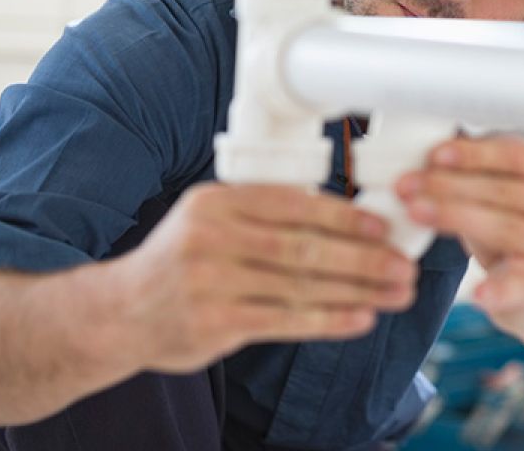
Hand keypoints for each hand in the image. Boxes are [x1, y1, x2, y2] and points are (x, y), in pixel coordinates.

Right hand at [111, 183, 416, 372]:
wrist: (119, 313)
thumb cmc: (184, 261)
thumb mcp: (212, 220)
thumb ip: (266, 215)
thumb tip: (348, 219)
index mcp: (217, 201)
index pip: (294, 204)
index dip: (345, 216)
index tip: (385, 226)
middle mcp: (211, 236)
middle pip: (304, 247)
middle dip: (363, 258)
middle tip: (404, 266)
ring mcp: (210, 281)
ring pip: (301, 285)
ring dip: (357, 291)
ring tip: (396, 294)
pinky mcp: (213, 322)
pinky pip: (285, 320)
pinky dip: (329, 319)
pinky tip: (362, 318)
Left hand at [395, 135, 523, 335]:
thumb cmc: (520, 226)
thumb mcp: (508, 190)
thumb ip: (480, 170)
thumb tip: (428, 152)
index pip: (514, 154)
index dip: (472, 154)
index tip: (434, 154)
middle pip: (502, 190)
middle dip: (448, 185)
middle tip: (406, 185)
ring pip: (503, 228)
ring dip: (454, 217)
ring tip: (415, 212)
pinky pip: (519, 285)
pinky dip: (497, 289)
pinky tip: (478, 293)